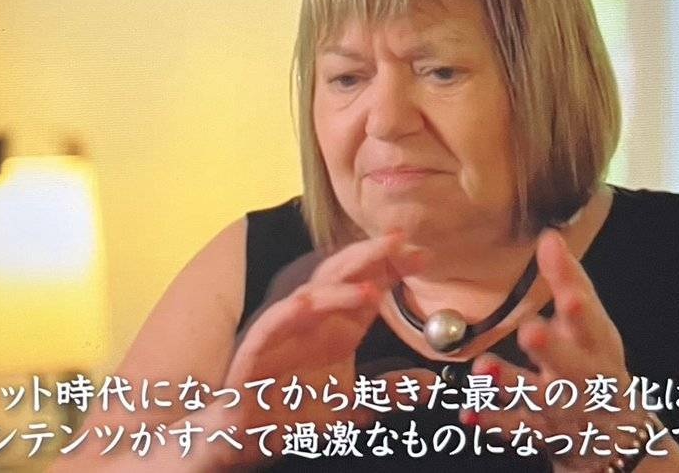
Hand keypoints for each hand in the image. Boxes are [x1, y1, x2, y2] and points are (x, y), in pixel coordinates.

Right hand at [208, 231, 428, 469]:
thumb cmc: (295, 412)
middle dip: (369, 258)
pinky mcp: (255, 350)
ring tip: (370, 288)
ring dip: (337, 289)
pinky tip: (304, 304)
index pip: (368, 286)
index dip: (393, 269)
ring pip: (309, 297)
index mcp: (337, 327)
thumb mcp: (353, 403)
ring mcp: (284, 331)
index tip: (423, 256)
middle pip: (342, 278)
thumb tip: (430, 384)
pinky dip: (286, 314)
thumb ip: (388, 390)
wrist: (247, 435)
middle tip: (399, 243)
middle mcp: (314, 322)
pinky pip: (270, 326)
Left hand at [461, 229, 639, 471]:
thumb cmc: (596, 362)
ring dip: (510, 382)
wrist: (617, 434)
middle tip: (531, 331)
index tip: (569, 295)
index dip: (581, 308)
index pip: (589, 320)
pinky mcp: (539, 430)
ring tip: (485, 369)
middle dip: (552, 348)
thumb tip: (550, 236)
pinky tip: (469, 413)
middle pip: (568, 363)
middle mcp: (580, 375)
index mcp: (595, 344)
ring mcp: (559, 406)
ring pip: (535, 395)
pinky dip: (492, 421)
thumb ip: (569, 280)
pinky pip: (514, 428)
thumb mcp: (592, 323)